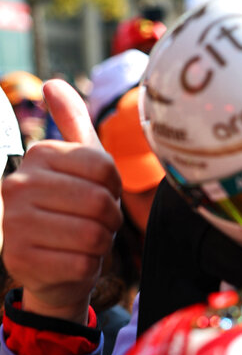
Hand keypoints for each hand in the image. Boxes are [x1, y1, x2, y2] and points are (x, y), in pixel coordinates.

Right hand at [1, 79, 122, 323]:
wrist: (51, 270)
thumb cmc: (71, 213)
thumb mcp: (77, 166)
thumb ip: (73, 124)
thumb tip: (52, 84)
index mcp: (38, 156)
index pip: (104, 168)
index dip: (115, 189)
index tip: (102, 197)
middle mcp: (18, 185)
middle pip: (100, 203)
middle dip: (110, 221)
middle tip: (97, 226)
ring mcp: (14, 223)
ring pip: (92, 235)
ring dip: (101, 246)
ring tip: (85, 244)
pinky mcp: (19, 260)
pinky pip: (81, 264)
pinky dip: (89, 268)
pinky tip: (74, 263)